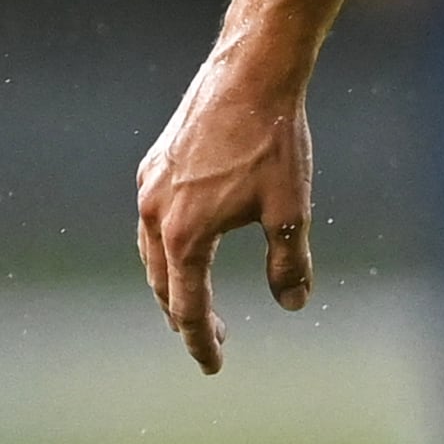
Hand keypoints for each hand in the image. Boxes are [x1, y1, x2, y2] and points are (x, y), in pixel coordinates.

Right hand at [133, 53, 315, 373]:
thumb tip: (293, 305)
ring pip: (152, 253)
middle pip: (163, 284)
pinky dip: (166, 247)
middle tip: (215, 340)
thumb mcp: (291, 212)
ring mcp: (150, 186)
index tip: (214, 367)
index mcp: (185, 235)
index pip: (188, 306)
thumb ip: (290, 264)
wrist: (251, 75)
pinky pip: (152, 220)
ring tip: (196, 302)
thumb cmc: (274, 143)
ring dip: (172, 283)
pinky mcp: (155, 164)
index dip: (202, 341)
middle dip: (186, 317)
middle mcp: (155, 213)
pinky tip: (188, 246)